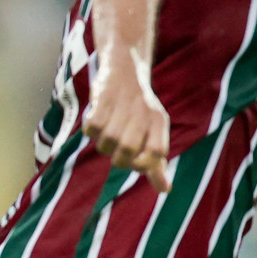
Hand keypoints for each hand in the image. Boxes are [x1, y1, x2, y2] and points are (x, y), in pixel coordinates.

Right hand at [83, 51, 171, 192]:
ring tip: (107, 133)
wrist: (124, 68)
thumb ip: (156, 163)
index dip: (143, 165)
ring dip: (104, 146)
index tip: (135, 163)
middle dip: (119, 159)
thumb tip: (165, 190)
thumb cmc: (139, 109)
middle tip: (118, 152)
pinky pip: (92, 128)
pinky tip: (97, 121)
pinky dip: (91, 132)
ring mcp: (122, 104)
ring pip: (108, 141)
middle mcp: (143, 112)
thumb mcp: (153, 132)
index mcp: (159, 121)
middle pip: (128, 150)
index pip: (156, 153)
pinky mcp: (102, 98)